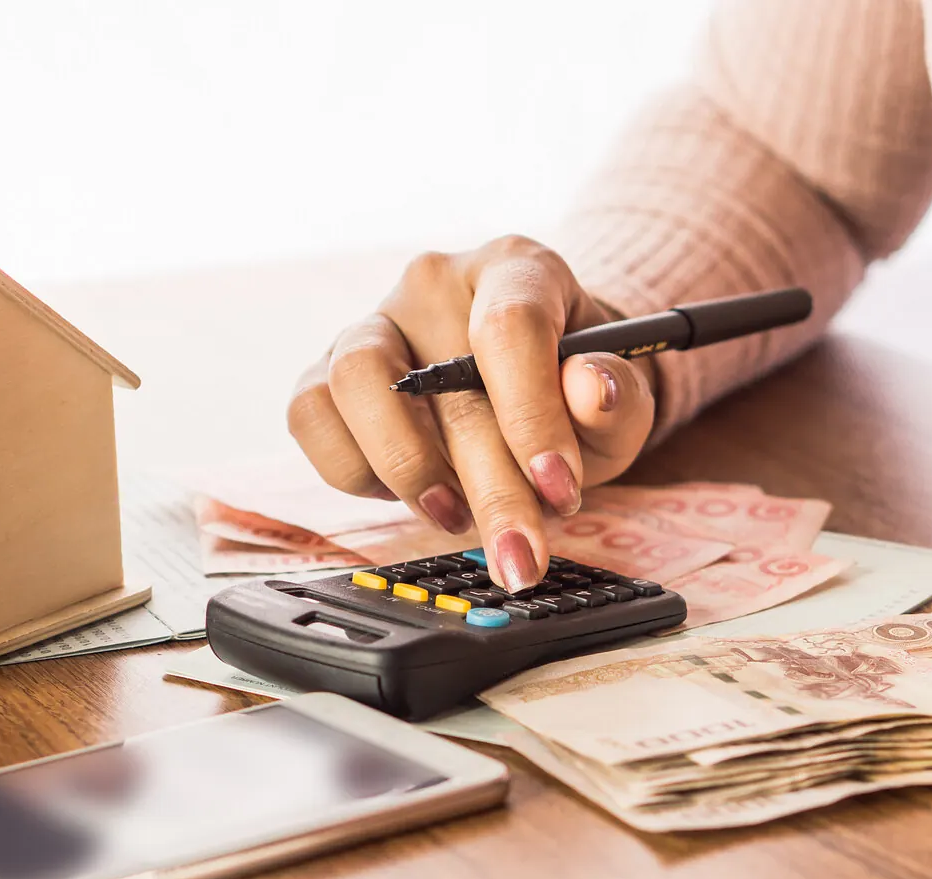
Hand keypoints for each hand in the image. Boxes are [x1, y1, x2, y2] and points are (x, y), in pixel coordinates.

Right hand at [288, 236, 655, 591]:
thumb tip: (591, 391)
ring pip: (356, 384)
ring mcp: (372, 324)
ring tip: (454, 517)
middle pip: (443, 382)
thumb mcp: (620, 396)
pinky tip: (405, 492)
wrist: (526, 383)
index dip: (532, 415)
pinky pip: (311, 415)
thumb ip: (616, 395)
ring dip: (407, 470)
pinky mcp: (326, 370)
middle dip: (489, 488)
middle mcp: (434, 284)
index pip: (510, 327)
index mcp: (514, 268)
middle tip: (519, 556)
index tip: (558, 489)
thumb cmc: (573, 387)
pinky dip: (352, 469)